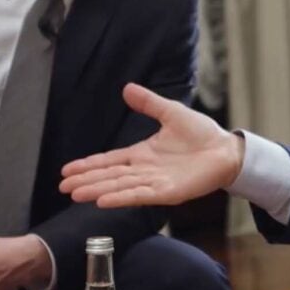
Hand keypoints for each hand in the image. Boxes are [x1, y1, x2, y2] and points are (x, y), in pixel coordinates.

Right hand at [60, 83, 244, 207]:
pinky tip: (103, 201)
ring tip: (76, 194)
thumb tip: (127, 88)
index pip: (110, 161)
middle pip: (109, 177)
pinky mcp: (168, 193)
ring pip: (120, 187)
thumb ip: (149, 103)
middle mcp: (144, 171)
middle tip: (63, 187)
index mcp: (142, 154)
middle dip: (86, 181)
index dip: (88, 165)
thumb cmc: (201, 134)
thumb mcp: (171, 113)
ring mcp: (155, 183)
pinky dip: (121, 197)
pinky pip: (140, 195)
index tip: (67, 171)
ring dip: (98, 190)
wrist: (227, 150)